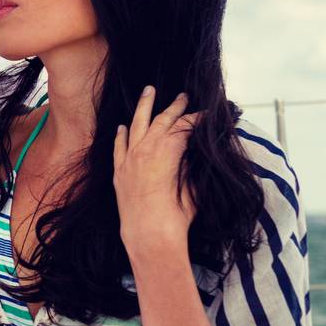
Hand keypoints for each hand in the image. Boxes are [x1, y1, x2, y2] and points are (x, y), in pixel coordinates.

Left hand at [113, 86, 199, 260]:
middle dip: (175, 107)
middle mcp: (146, 149)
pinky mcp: (119, 171)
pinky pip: (119, 145)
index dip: (197, 119)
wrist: (149, 235)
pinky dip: (122, 133)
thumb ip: (192, 164)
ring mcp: (130, 159)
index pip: (184, 126)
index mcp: (168, 151)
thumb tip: (196, 150)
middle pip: (162, 120)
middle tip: (183, 95)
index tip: (206, 114)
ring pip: (137, 124)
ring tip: (149, 90)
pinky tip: (124, 125)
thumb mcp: (193, 185)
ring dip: (144, 106)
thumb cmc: (177, 215)